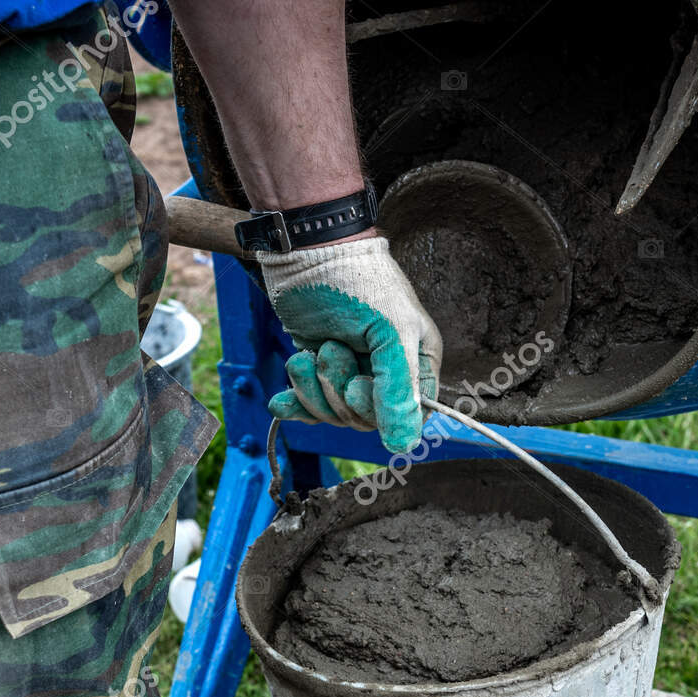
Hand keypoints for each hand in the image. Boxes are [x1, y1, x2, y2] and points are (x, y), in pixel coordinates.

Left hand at [259, 236, 441, 453]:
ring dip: (314, 390)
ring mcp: (350, 371)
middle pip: (367, 420)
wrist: (304, 251)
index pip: (411, 415)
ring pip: (335, 415)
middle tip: (329, 351)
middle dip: (339, 392)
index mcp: (417, 360)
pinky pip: (310, 407)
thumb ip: (399, 388)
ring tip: (305, 355)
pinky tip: (281, 400)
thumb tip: (404, 445)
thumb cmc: (356, 280)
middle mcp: (386, 370)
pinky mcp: (318, 371)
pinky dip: (295, 403)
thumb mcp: (389, 331)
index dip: (381, 411)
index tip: (360, 385)